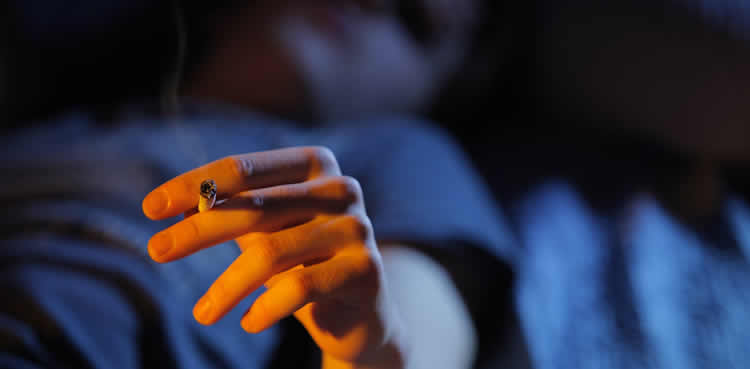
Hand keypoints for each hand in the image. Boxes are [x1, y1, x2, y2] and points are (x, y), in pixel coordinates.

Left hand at [142, 147, 405, 366]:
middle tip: (157, 251)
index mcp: (315, 164)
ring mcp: (358, 228)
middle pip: (253, 206)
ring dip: (226, 287)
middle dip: (198, 231)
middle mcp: (341, 188)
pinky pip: (299, 289)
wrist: (361, 315)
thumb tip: (172, 204)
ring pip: (271, 254)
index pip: (243, 167)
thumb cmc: (303, 263)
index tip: (151, 209)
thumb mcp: (263, 233)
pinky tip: (247, 322)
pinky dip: (264, 308)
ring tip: (203, 313)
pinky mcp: (366, 270)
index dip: (194, 184)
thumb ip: (228, 212)